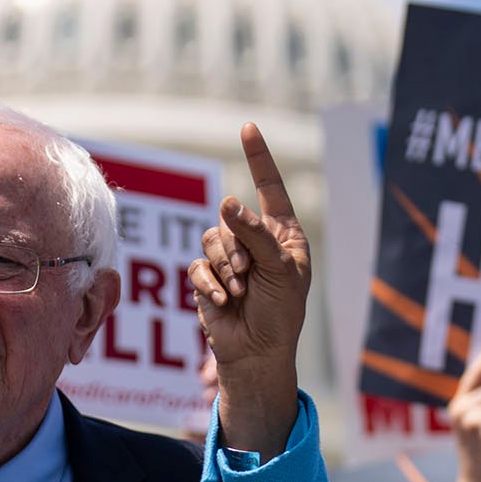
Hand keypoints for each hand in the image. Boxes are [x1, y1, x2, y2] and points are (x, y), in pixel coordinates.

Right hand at [187, 125, 311, 459]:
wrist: (258, 354)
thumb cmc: (281, 314)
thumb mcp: (280, 270)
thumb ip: (255, 234)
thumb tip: (229, 202)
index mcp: (283, 234)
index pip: (269, 188)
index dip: (258, 158)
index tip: (248, 127)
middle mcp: (255, 241)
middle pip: (231, 219)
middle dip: (237, 248)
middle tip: (248, 277)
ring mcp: (229, 258)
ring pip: (211, 239)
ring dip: (224, 267)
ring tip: (238, 292)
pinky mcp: (206, 278)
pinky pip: (197, 266)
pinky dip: (209, 284)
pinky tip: (222, 302)